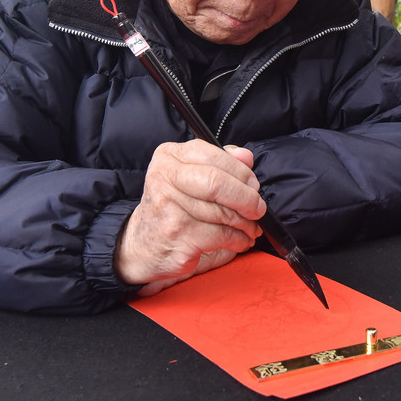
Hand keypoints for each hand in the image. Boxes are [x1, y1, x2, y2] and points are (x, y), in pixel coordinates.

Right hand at [115, 140, 264, 294]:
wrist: (142, 245)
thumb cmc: (173, 206)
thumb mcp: (190, 175)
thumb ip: (219, 161)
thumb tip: (246, 157)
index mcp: (168, 156)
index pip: (213, 156)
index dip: (241, 172)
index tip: (254, 185)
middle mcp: (164, 178)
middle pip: (217, 183)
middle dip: (246, 198)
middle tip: (258, 208)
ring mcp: (168, 208)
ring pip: (223, 212)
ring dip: (246, 223)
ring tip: (251, 227)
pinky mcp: (178, 236)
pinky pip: (222, 235)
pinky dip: (239, 239)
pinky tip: (240, 240)